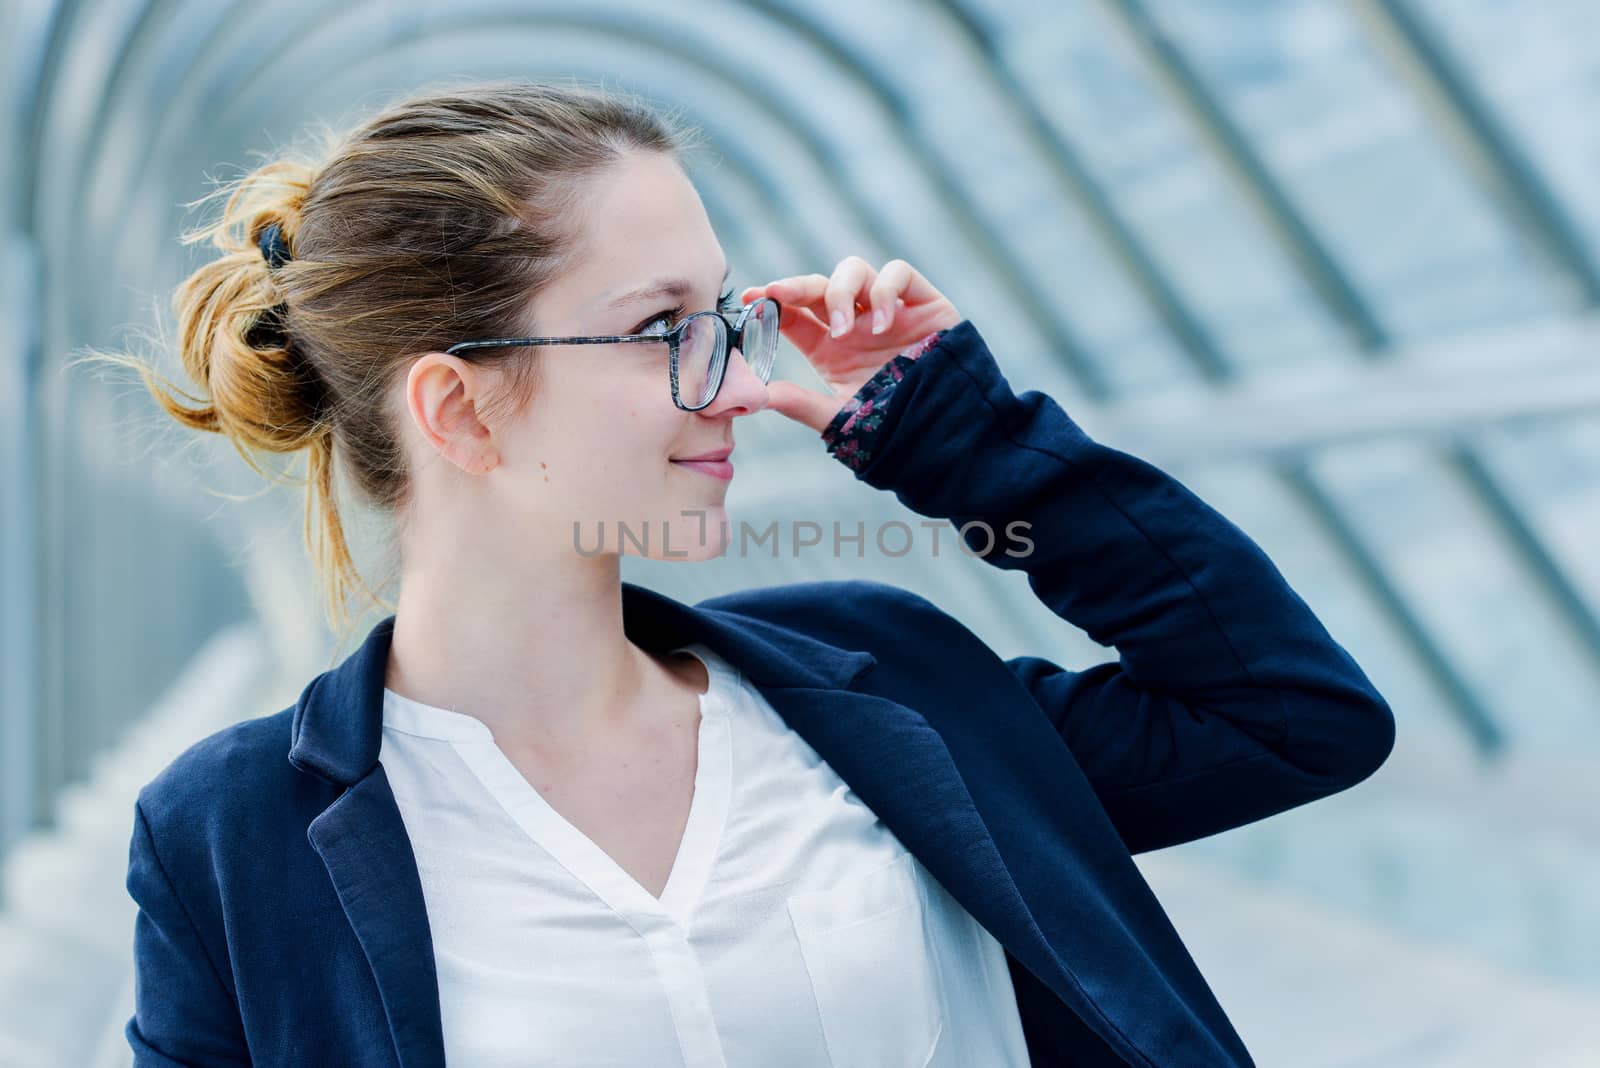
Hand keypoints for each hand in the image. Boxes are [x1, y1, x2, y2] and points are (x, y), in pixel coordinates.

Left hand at [742, 256, 960, 432]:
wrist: (946, 432)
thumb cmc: (893, 427)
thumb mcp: (840, 417)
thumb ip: (800, 404)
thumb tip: (757, 396)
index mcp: (829, 346)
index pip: (793, 314)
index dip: (771, 301)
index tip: (751, 298)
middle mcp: (855, 323)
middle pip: (819, 286)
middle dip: (796, 286)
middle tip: (777, 294)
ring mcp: (887, 310)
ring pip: (855, 270)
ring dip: (841, 293)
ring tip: (843, 331)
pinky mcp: (922, 302)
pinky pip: (898, 273)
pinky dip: (886, 291)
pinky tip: (883, 326)